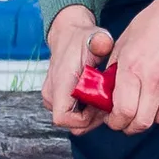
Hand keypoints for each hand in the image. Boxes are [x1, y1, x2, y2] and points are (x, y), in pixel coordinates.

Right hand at [44, 5, 114, 134]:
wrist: (68, 34)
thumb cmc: (81, 38)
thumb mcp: (95, 37)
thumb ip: (101, 41)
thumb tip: (103, 43)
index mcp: (60, 82)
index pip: (63, 118)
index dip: (84, 119)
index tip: (100, 106)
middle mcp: (52, 93)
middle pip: (71, 124)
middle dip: (92, 118)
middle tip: (107, 102)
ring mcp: (51, 98)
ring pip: (72, 121)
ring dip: (90, 115)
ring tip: (102, 98)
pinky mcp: (55, 99)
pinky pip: (71, 115)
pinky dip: (85, 111)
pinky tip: (95, 97)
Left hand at [106, 0, 158, 133]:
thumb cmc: (150, 24)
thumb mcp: (122, 44)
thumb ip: (114, 72)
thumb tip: (107, 95)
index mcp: (133, 68)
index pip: (123, 111)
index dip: (115, 121)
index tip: (111, 119)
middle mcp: (154, 79)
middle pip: (142, 123)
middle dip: (129, 127)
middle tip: (124, 121)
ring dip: (147, 119)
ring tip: (140, 110)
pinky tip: (155, 95)